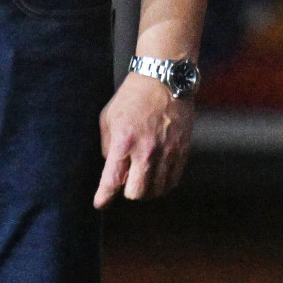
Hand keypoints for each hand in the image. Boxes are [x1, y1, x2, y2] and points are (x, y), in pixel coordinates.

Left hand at [94, 73, 193, 207]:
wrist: (164, 79)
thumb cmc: (133, 96)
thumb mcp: (109, 117)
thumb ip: (108, 145)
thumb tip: (113, 166)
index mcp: (124, 141)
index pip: (111, 180)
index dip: (104, 197)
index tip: (100, 203)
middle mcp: (146, 150)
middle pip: (137, 192)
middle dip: (129, 192)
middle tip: (127, 183)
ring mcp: (167, 151)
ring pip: (157, 189)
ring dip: (148, 189)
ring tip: (144, 179)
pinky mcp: (182, 149)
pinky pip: (173, 179)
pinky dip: (164, 183)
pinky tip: (159, 176)